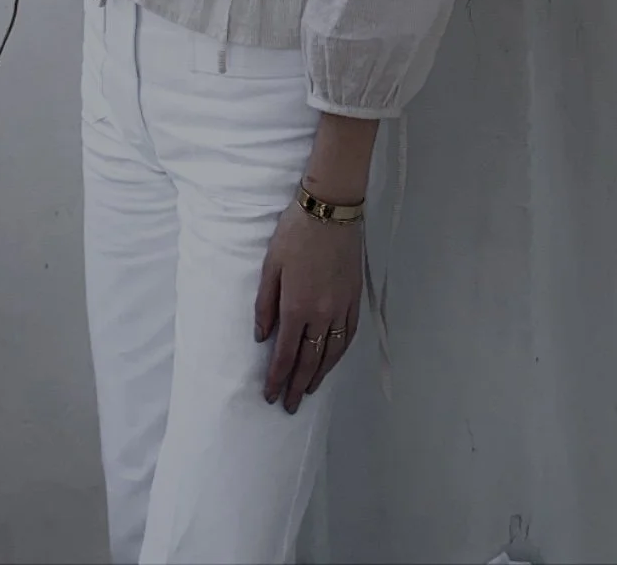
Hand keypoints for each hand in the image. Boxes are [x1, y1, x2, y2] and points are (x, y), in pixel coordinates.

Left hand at [254, 197, 362, 412]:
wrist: (331, 210)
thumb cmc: (295, 233)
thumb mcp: (270, 266)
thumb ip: (265, 305)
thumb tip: (262, 337)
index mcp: (297, 307)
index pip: (285, 354)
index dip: (277, 378)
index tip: (271, 396)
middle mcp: (321, 315)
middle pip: (308, 360)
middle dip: (297, 386)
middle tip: (289, 406)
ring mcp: (341, 308)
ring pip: (331, 353)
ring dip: (319, 375)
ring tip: (308, 390)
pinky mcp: (354, 299)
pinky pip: (348, 336)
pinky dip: (339, 354)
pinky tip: (332, 361)